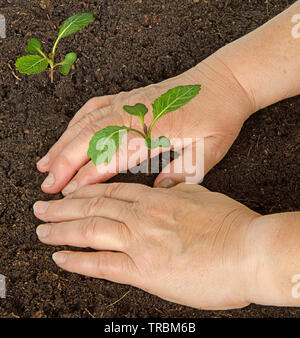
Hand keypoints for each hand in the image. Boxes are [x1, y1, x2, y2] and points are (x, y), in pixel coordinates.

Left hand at [34, 183, 259, 309]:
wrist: (249, 250)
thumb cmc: (230, 224)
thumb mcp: (202, 196)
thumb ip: (179, 192)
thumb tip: (168, 187)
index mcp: (157, 199)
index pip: (111, 192)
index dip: (85, 192)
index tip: (69, 194)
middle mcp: (142, 217)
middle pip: (93, 208)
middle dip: (63, 208)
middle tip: (41, 208)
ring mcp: (140, 242)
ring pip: (90, 231)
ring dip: (61, 230)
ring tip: (42, 230)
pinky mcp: (145, 270)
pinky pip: (102, 264)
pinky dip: (78, 260)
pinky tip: (61, 257)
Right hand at [37, 54, 253, 194]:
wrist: (224, 81)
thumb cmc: (219, 115)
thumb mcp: (210, 148)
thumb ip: (185, 171)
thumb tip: (159, 191)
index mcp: (155, 128)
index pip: (111, 155)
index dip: (88, 177)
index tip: (69, 194)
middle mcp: (136, 113)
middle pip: (89, 138)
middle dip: (64, 163)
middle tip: (48, 186)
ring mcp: (130, 102)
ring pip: (86, 123)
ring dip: (63, 144)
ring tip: (45, 164)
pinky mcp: (130, 97)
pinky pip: (95, 107)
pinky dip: (76, 122)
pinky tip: (67, 133)